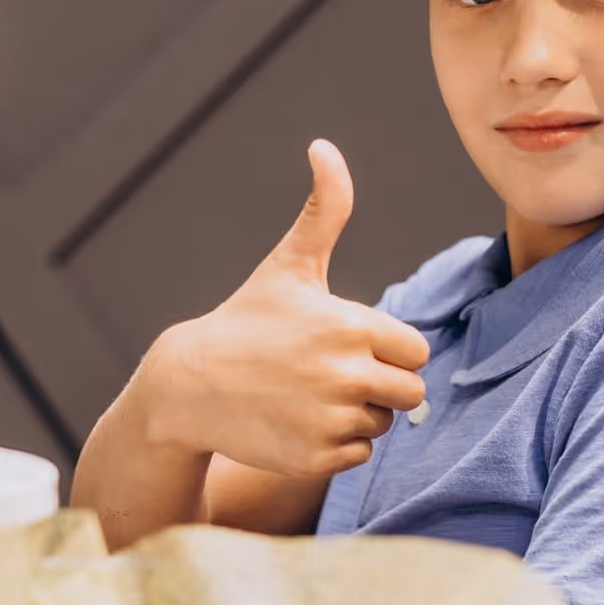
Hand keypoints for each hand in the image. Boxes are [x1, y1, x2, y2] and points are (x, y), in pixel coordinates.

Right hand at [144, 140, 430, 477]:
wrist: (188, 386)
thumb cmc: (246, 321)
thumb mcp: (288, 266)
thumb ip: (325, 209)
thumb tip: (324, 146)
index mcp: (350, 326)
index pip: (415, 351)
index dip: (386, 349)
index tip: (346, 344)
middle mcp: (345, 375)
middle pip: (410, 393)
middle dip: (380, 385)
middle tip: (330, 375)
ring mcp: (330, 420)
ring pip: (383, 425)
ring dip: (357, 415)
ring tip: (308, 397)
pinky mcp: (316, 458)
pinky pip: (358, 456)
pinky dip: (335, 445)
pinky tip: (297, 424)